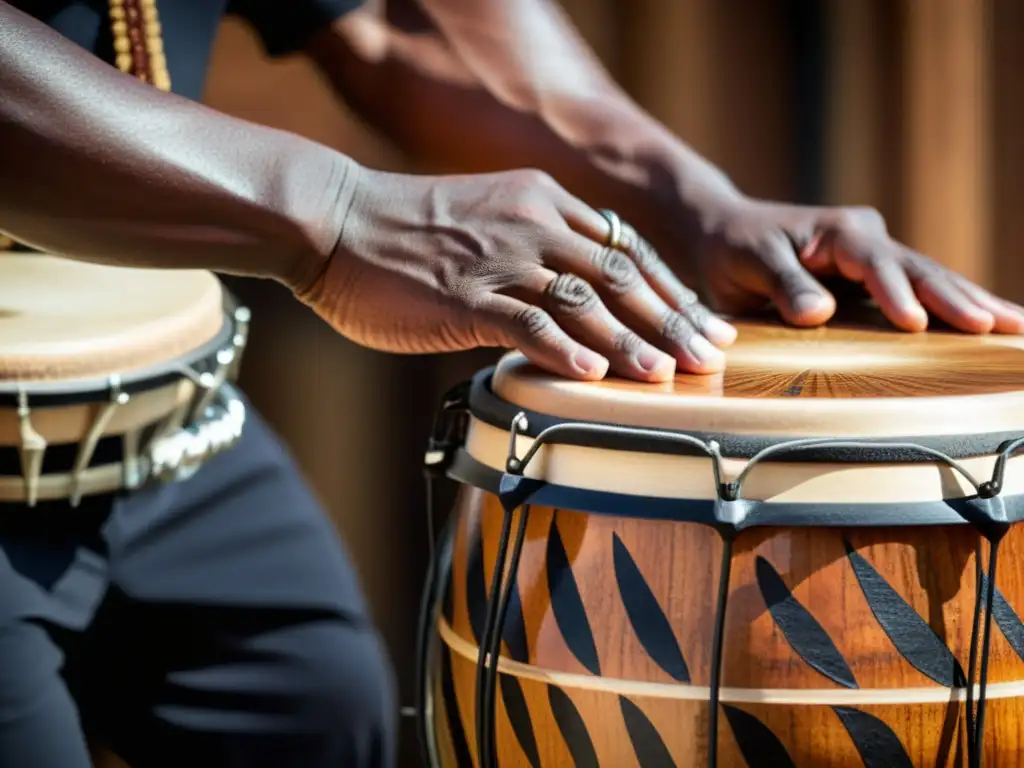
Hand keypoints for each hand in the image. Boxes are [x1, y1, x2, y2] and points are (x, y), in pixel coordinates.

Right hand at [295, 167, 736, 380]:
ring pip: (583, 300)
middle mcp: (533, 223)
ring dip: (629, 341)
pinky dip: (562, 348)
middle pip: (620, 275)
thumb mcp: (485, 222)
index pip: (626, 249)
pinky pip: (525, 321)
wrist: (333, 219)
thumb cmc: (403, 231)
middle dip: (670, 319)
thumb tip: (567, 307)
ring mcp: (499, 258)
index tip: (703, 323)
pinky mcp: (464, 294)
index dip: (670, 289)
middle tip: (708, 356)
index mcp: (543, 203)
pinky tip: (591, 373)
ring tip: (664, 376)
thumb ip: (531, 254)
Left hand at [692, 196, 1023, 333]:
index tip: (915, 323)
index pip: (875, 263)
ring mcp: (877, 258)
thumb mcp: (747, 261)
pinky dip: (955, 309)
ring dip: (974, 304)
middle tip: (1000, 327)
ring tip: (1017, 329)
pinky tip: (990, 327)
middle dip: (961, 299)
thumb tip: (819, 314)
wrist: (726, 233)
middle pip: (921, 271)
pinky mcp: (877, 281)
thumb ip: (783, 284)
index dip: (896, 293)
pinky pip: (922, 294)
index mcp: (839, 232)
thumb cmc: (733, 247)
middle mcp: (867, 239)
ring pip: (933, 281)